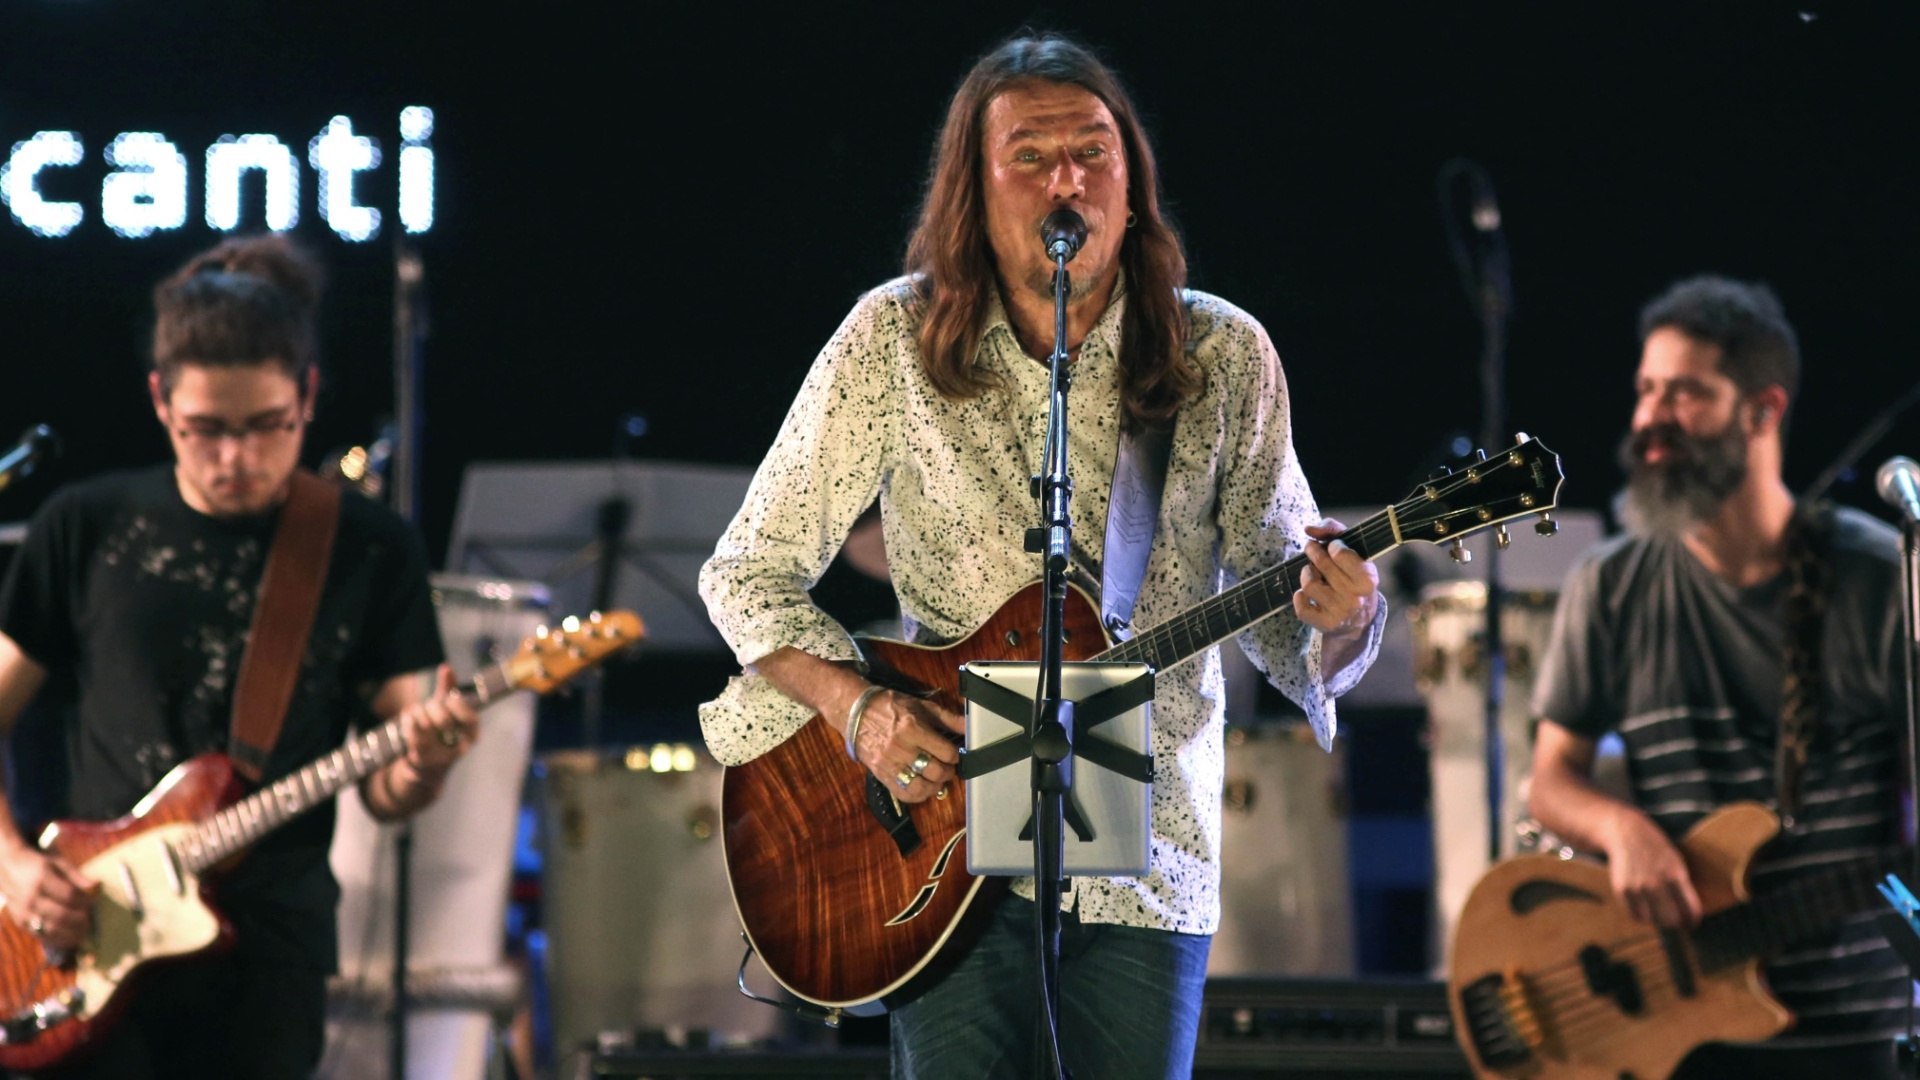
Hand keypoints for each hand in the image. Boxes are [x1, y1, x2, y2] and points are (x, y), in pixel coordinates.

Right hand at [0, 840, 97, 949]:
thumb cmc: (37, 864)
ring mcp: (23, 912)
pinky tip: (70, 939)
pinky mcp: (20, 922)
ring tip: (85, 932)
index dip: (85, 900)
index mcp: (41, 880)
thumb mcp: (57, 862)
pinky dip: (57, 940)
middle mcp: (30, 898)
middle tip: (91, 920)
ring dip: (71, 933)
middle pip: (61, 914)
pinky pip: (41, 936)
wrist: (6, 868)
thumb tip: (96, 885)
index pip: (69, 895)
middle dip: (80, 920)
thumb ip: (76, 874)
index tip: (95, 901)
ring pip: (51, 929)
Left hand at [398, 664, 479, 777]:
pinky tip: (409, 722)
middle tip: (429, 711)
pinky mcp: (423, 759)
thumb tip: (446, 667)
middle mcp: (460, 745)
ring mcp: (441, 754)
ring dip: (418, 715)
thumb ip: (448, 688)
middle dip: (432, 709)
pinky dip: (408, 724)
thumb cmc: (440, 730)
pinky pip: (412, 734)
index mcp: (471, 731)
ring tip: (419, 718)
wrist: (428, 760)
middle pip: (443, 717)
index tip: (450, 700)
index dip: (456, 705)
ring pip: (424, 723)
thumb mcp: (445, 707)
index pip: (468, 715)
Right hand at [848, 686, 963, 804]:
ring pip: (920, 788)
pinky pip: (903, 794)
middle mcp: (901, 748)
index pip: (946, 752)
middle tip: (948, 767)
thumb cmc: (892, 707)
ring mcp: (889, 763)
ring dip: (934, 787)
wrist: (857, 712)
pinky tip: (923, 787)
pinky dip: (918, 795)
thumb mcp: (922, 706)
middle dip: (948, 772)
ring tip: (937, 780)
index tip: (955, 754)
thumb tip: (970, 727)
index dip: (956, 756)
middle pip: (936, 771)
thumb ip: (948, 718)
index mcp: (913, 728)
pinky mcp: (881, 774)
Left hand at [1292, 519, 1379, 636]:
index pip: (1339, 552)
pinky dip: (1299, 597)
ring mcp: (1340, 612)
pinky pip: (1301, 607)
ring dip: (1307, 574)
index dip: (1331, 546)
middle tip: (1313, 550)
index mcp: (1367, 579)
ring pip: (1309, 584)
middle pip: (1322, 564)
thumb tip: (1309, 529)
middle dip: (1314, 552)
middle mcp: (1355, 597)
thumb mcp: (1355, 551)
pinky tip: (1307, 594)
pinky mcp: (1325, 625)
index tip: (1332, 548)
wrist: (1359, 620)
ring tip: (1313, 573)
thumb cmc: (1353, 578)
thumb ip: (1334, 530)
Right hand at [1603, 809, 1701, 927]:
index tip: (1691, 924)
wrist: (1627, 833)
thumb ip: (1682, 887)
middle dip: (1676, 923)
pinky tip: (1645, 906)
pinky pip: (1634, 915)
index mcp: (1675, 875)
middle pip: (1671, 920)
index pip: (1690, 910)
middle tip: (1675, 921)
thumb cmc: (1657, 849)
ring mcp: (1637, 887)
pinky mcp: (1622, 889)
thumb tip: (1688, 916)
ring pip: (1652, 920)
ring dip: (1657, 919)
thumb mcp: (1677, 862)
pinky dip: (1641, 915)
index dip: (1693, 921)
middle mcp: (1656, 883)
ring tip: (1659, 912)